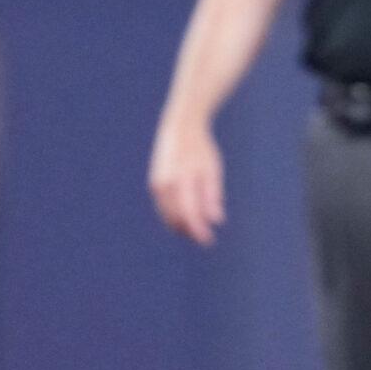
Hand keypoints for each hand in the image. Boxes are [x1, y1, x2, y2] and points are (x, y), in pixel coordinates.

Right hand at [148, 115, 225, 245]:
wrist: (180, 129)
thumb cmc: (201, 150)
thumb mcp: (212, 170)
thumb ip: (212, 195)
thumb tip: (216, 220)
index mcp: (182, 180)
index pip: (189, 213)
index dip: (198, 230)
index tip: (208, 240)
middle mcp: (166, 185)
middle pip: (176, 219)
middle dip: (190, 231)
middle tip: (206, 238)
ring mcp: (157, 185)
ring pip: (168, 216)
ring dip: (182, 226)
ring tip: (198, 229)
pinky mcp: (154, 185)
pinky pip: (164, 208)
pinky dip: (174, 216)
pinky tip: (187, 218)